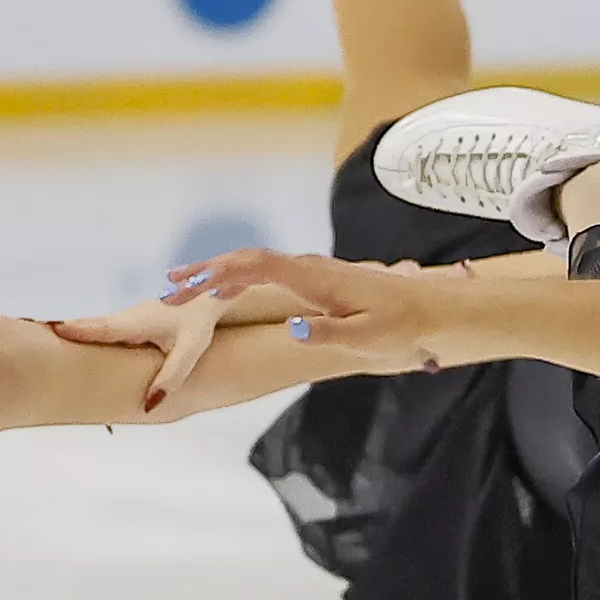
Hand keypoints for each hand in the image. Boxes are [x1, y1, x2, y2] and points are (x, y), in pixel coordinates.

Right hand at [51, 293, 227, 410]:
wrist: (210, 292)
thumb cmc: (199, 321)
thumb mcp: (188, 353)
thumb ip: (170, 378)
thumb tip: (149, 405)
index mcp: (136, 323)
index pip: (100, 329)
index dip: (76, 331)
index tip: (50, 331)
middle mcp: (127, 317)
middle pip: (91, 327)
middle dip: (66, 332)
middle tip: (33, 335)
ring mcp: (128, 316)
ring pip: (97, 327)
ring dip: (74, 331)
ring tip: (44, 337)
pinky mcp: (132, 319)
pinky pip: (105, 328)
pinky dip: (88, 331)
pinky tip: (72, 337)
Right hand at [164, 248, 455, 373]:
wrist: (432, 307)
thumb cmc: (402, 326)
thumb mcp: (368, 338)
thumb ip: (329, 334)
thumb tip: (293, 328)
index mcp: (317, 280)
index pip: (259, 266)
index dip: (220, 275)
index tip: (189, 289)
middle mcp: (310, 268)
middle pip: (248, 260)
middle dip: (206, 272)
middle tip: (168, 290)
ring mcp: (311, 271)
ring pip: (255, 264)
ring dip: (217, 274)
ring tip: (180, 290)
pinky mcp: (315, 278)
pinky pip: (268, 271)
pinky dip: (238, 277)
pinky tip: (221, 291)